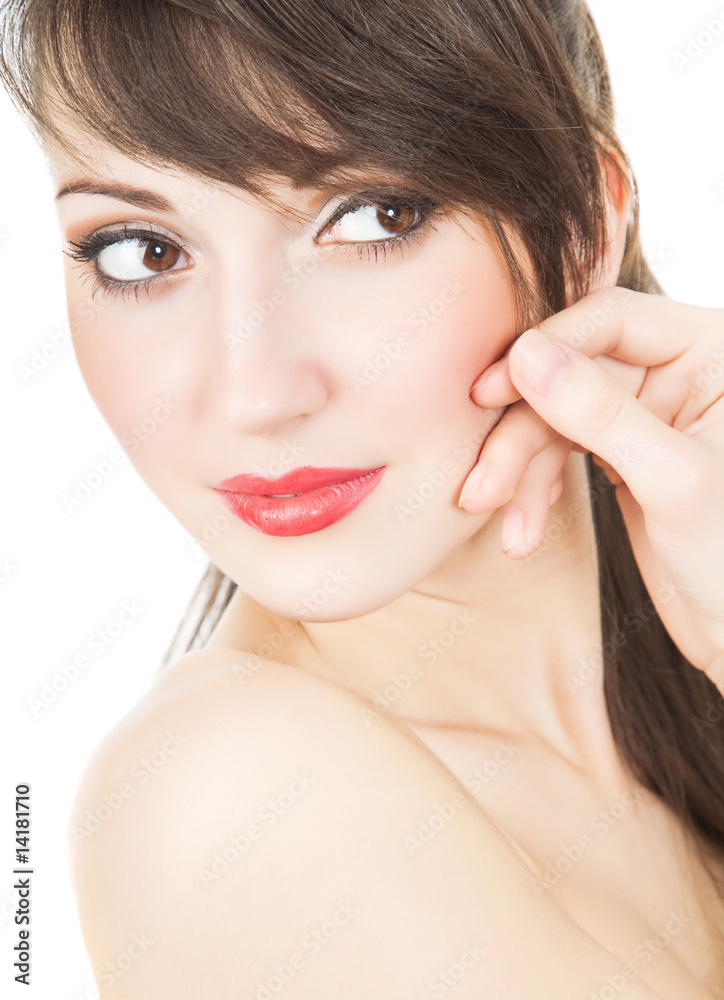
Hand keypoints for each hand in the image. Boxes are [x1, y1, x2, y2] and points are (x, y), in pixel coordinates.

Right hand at [458, 286, 723, 690]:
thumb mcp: (674, 482)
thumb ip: (601, 413)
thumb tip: (525, 354)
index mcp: (711, 353)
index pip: (610, 322)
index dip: (544, 352)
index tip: (488, 393)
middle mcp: (678, 372)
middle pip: (568, 375)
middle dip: (522, 436)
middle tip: (482, 486)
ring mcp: (645, 414)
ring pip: (554, 418)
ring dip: (519, 473)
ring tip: (505, 525)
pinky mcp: (621, 454)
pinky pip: (557, 454)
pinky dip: (533, 491)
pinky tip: (523, 530)